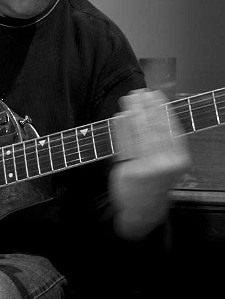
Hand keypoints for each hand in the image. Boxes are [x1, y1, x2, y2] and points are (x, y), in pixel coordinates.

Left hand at [110, 89, 189, 238]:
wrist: (143, 206)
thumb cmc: (154, 178)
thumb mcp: (167, 160)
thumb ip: (163, 139)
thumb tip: (155, 109)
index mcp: (179, 159)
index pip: (170, 128)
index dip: (161, 108)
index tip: (155, 94)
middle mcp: (166, 163)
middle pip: (154, 129)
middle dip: (145, 107)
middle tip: (138, 93)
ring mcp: (147, 168)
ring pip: (138, 135)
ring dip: (132, 114)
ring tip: (128, 100)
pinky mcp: (130, 171)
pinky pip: (124, 145)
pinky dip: (121, 129)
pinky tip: (119, 117)